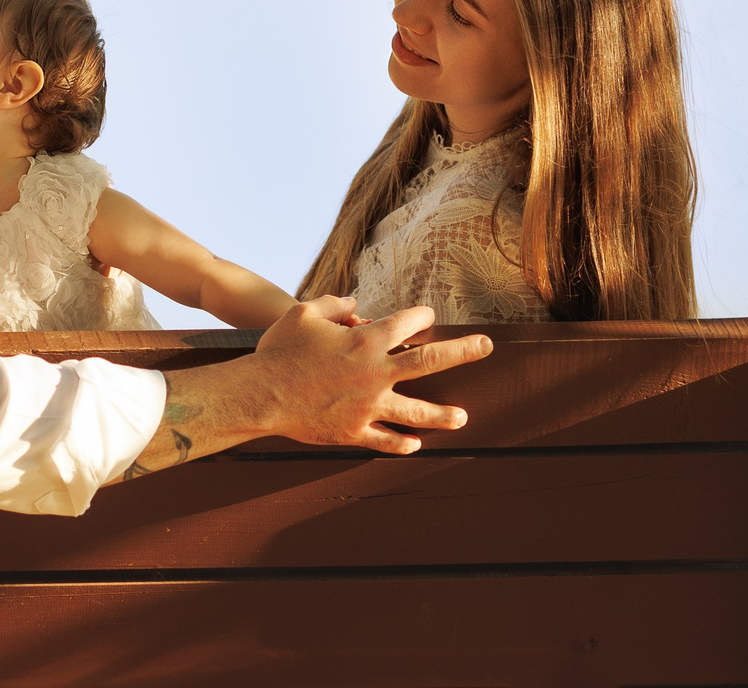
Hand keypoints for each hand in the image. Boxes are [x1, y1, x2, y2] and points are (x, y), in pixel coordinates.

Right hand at [247, 295, 489, 453]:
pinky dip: (402, 443)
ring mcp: (368, 406)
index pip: (407, 322)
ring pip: (417, 411)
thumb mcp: (303, 313)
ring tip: (463, 417)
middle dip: (463, 352)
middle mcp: (375, 373)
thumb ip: (333, 304)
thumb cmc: (280, 350)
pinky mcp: (354, 431)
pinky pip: (386, 440)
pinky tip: (416, 444)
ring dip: (443, 414)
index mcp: (365, 340)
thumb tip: (355, 303)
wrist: (260, 394)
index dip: (421, 316)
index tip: (427, 316)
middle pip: (430, 362)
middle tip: (487, 347)